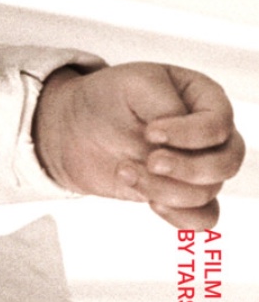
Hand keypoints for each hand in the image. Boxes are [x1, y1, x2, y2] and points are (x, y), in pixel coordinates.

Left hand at [33, 63, 244, 228]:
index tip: (150, 132)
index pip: (218, 125)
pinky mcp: (178, 194)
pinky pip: (202, 219)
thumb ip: (165, 103)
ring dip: (164, 189)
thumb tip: (182, 130)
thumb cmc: (108, 97)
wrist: (75, 128)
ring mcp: (196, 167)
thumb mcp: (134, 83)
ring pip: (207, 193)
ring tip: (125, 171)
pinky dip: (180, 217)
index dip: (189, 135)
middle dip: (187, 169)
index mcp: (205, 100)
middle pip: (226, 163)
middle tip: (150, 161)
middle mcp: (208, 136)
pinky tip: (149, 202)